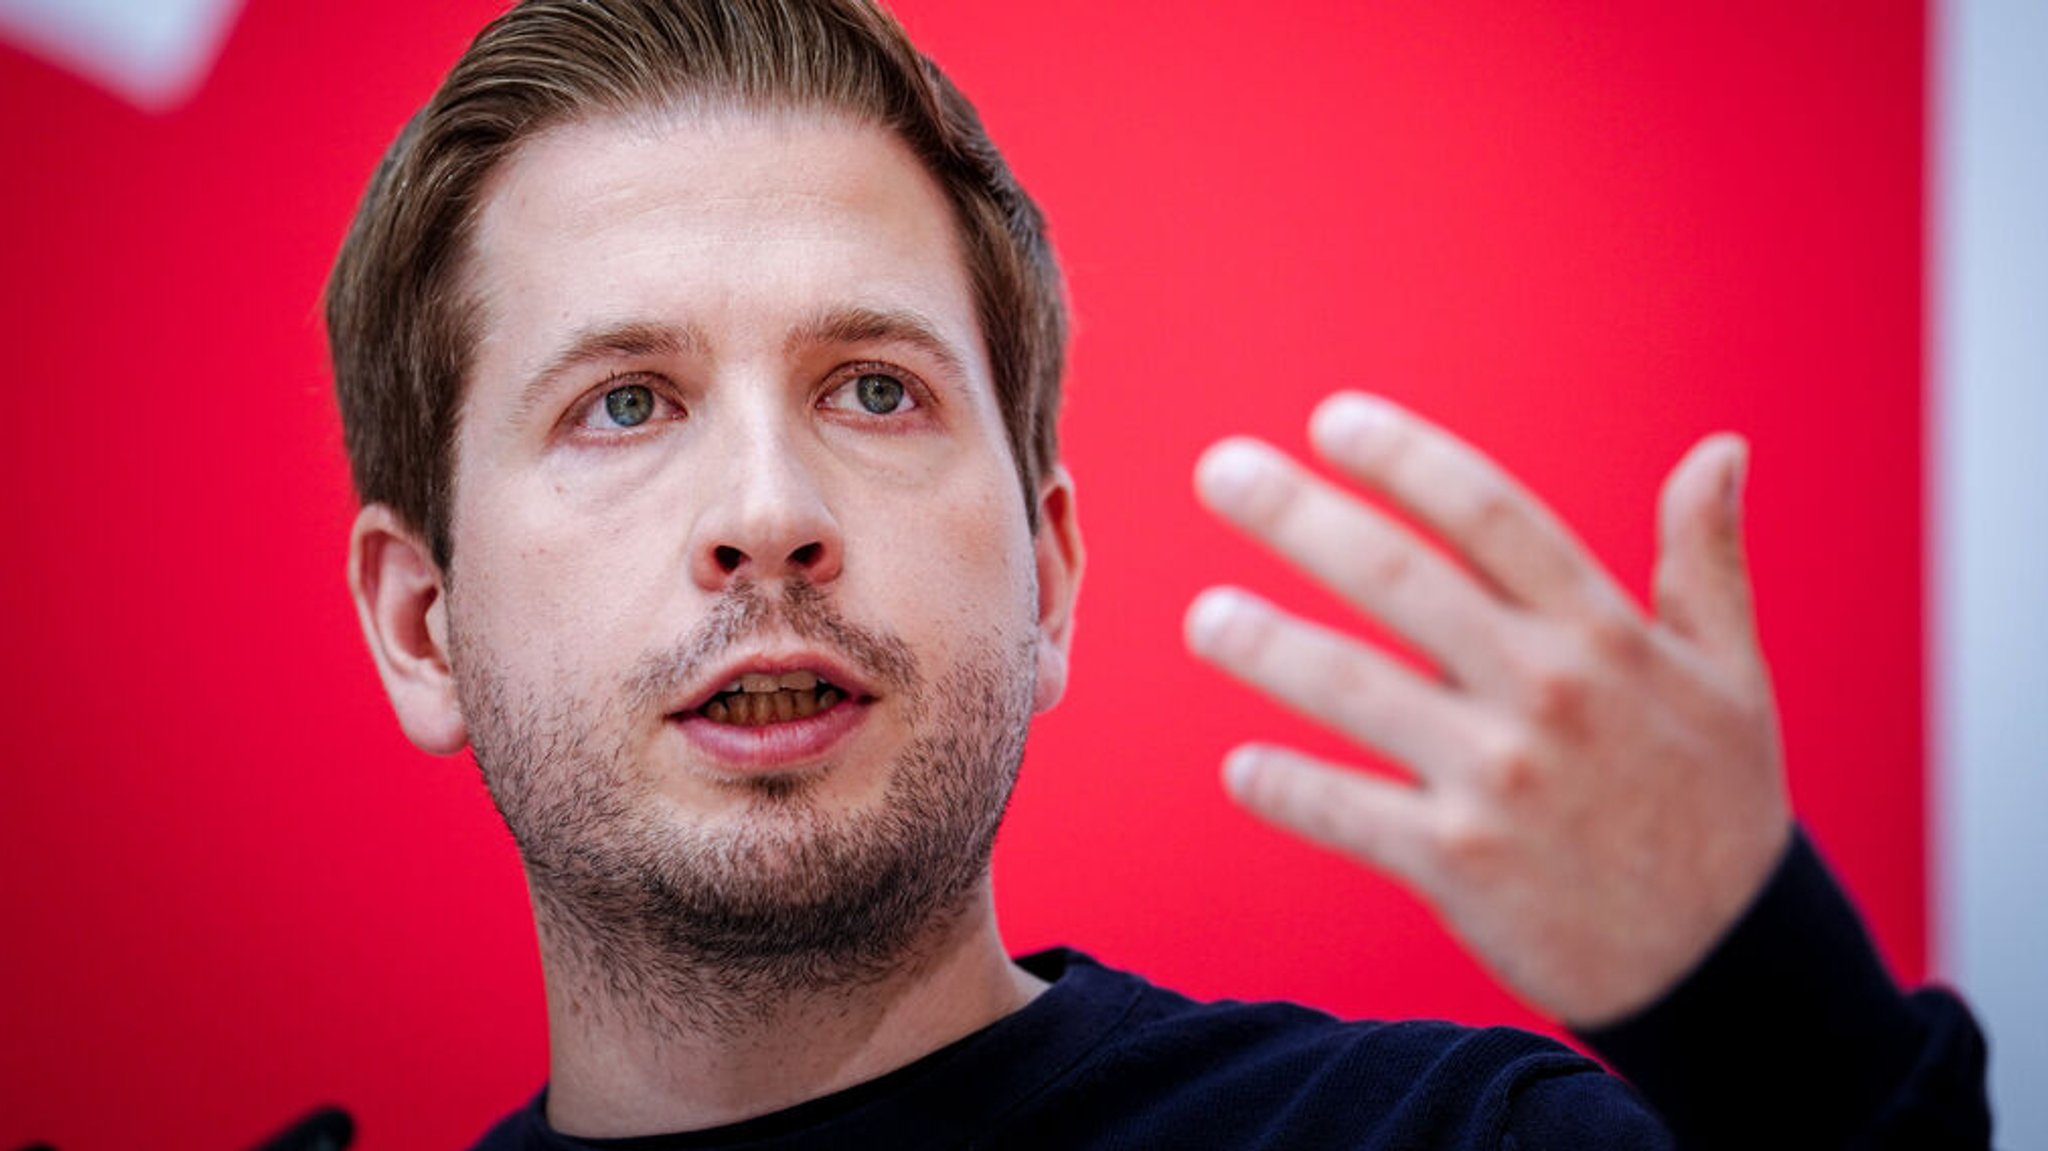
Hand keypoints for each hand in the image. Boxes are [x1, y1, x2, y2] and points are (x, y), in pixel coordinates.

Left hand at [1184, 393, 1791, 1027]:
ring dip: (1264, 646)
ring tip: (1204, 621)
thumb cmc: (1718, 806)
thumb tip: (1721, 448)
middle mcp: (1546, 693)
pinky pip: (1346, 812)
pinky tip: (1240, 768)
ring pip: (1352, 689)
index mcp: (1606, 635)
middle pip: (1398, 578)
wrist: (1730, 966)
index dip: (1404, 458)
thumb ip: (1707, 560)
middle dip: (1298, 515)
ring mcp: (1498, 780)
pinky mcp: (1460, 864)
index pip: (1489, 515)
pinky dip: (1285, 788)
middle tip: (1219, 469)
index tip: (1330, 420)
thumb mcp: (1732, 677)